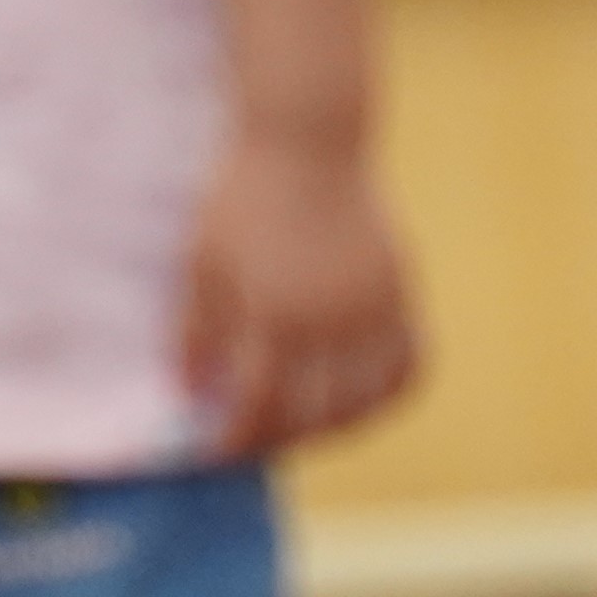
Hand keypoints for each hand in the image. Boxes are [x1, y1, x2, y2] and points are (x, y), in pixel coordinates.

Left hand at [179, 130, 419, 455]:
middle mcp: (333, 324)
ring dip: (336, 427)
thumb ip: (195, 334)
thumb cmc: (241, 200)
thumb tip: (188, 394)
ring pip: (368, 400)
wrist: (307, 144)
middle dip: (282, 439)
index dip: (237, 439)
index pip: (261, 407)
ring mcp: (376, 311)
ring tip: (304, 429)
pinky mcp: (402, 294)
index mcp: (277, 317)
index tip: (215, 453)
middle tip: (256, 443)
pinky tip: (360, 401)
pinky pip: (408, 364)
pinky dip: (386, 393)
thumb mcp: (203, 263)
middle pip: (317, 415)